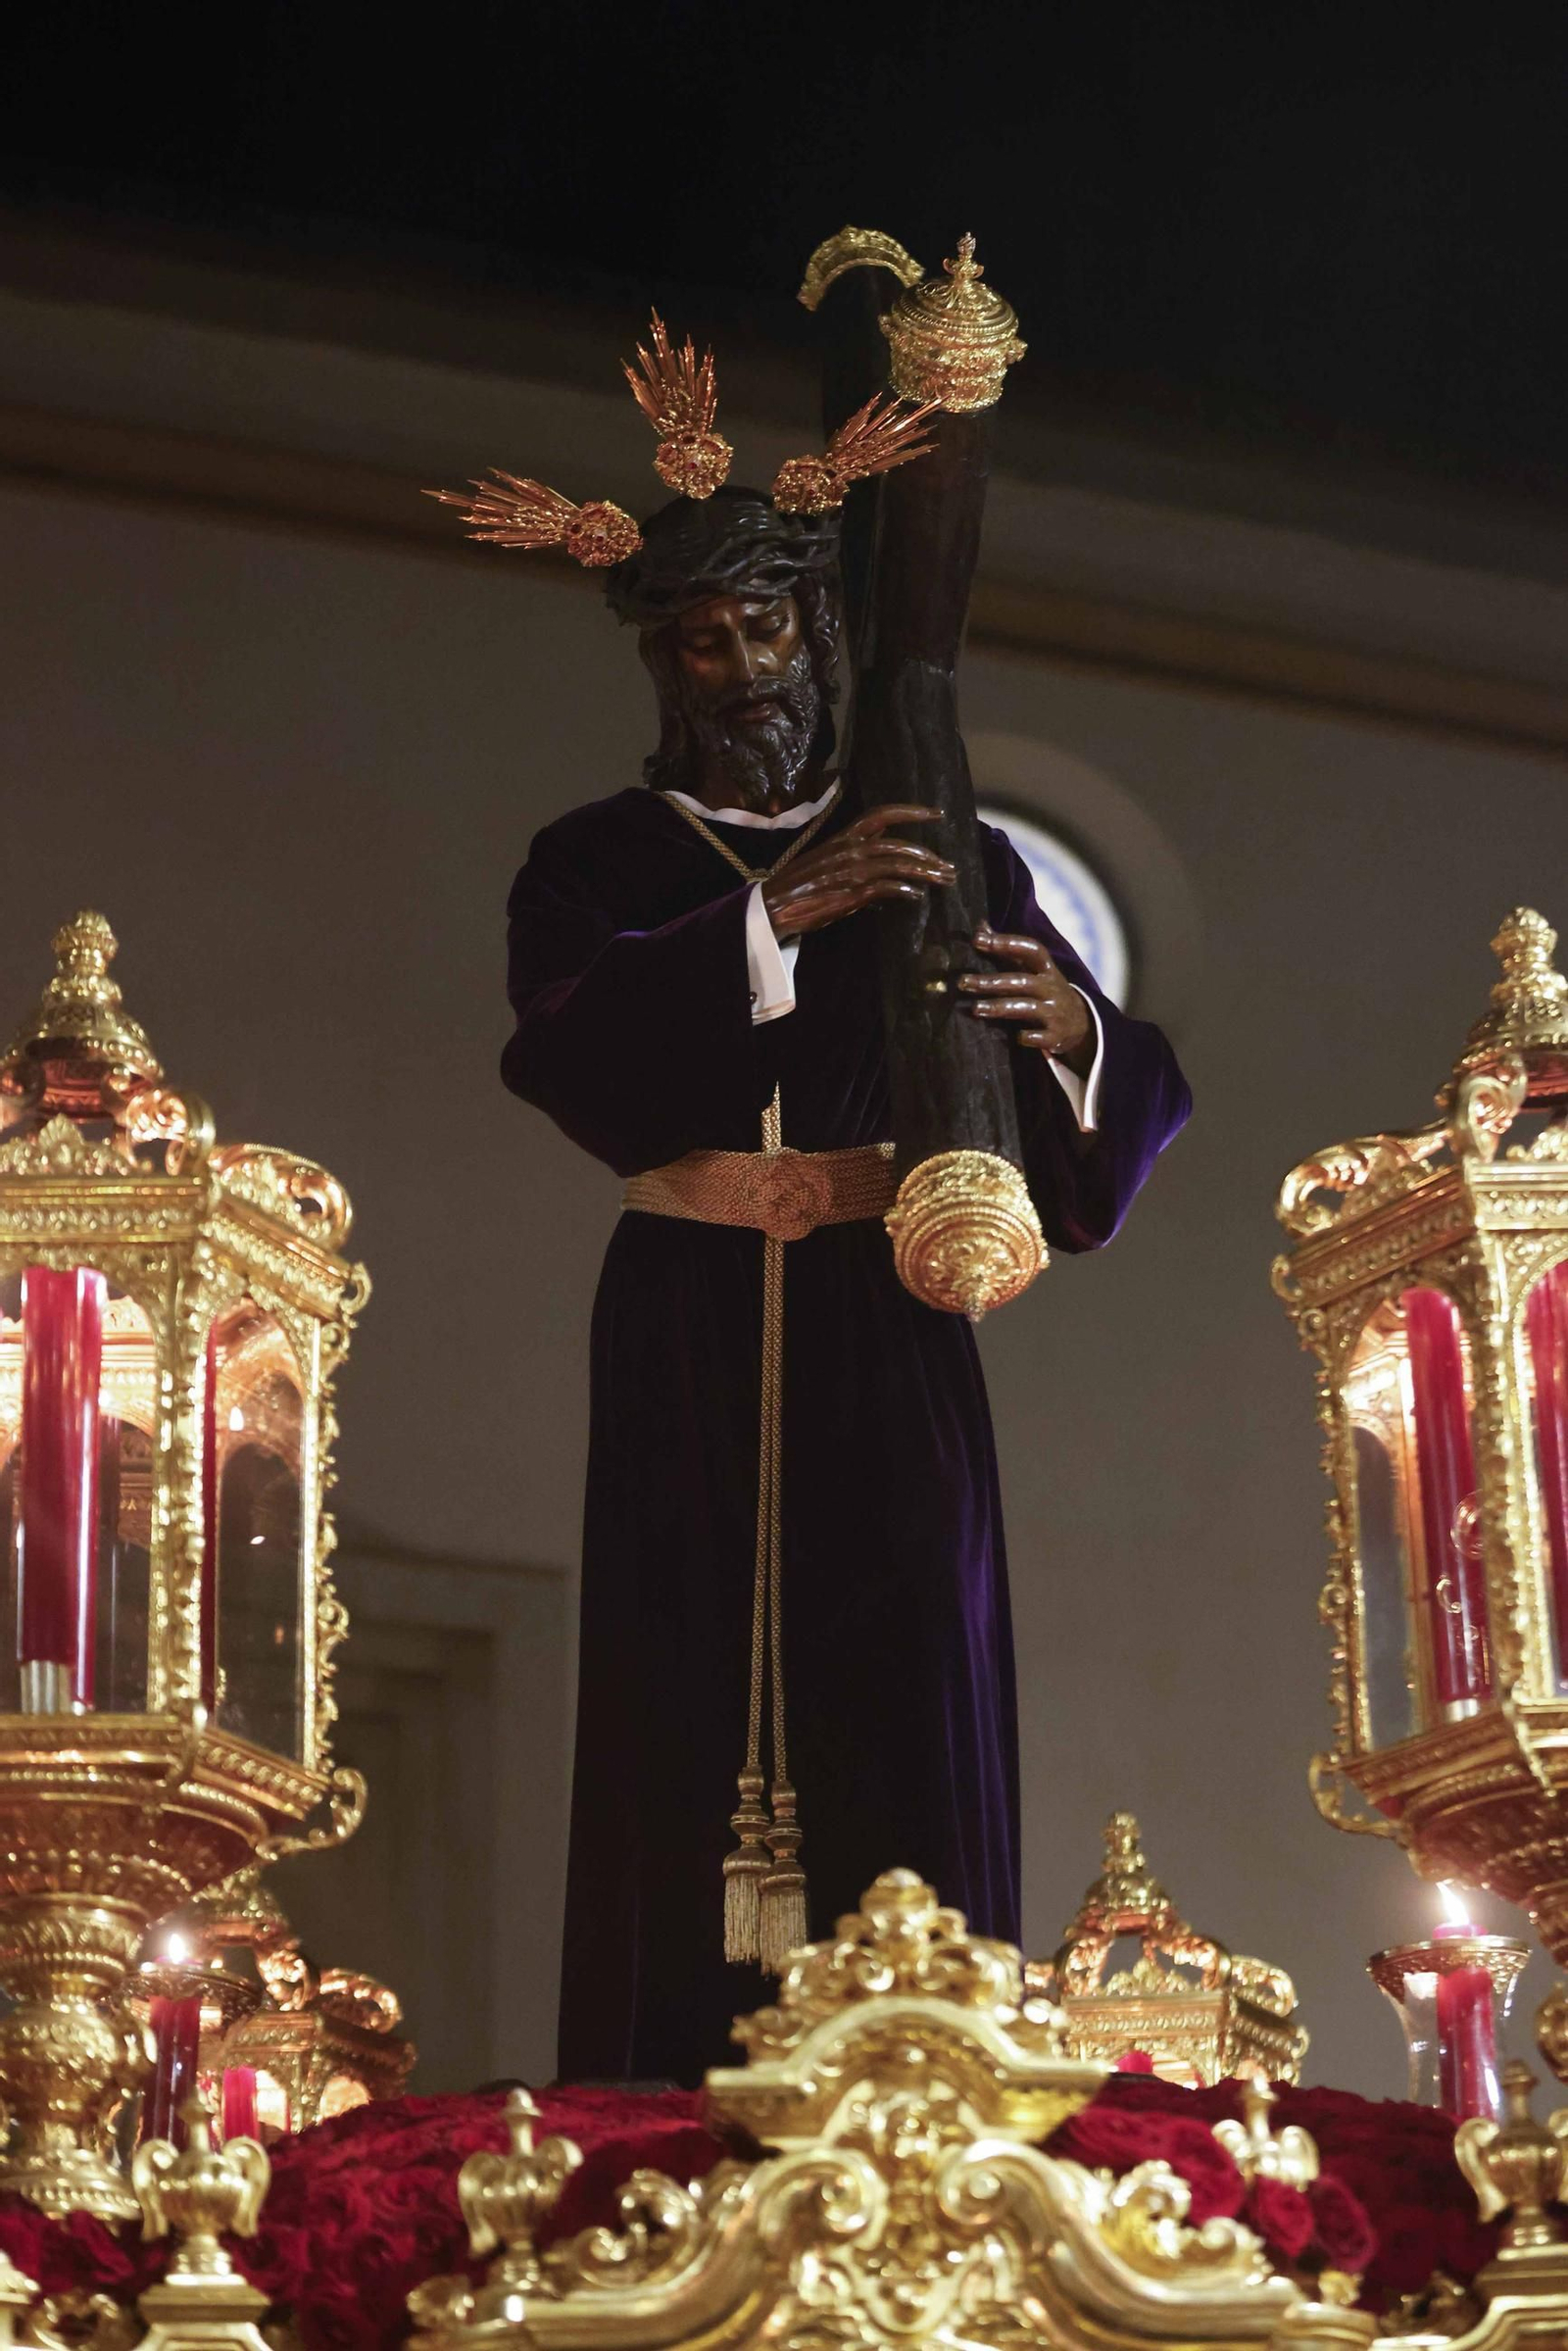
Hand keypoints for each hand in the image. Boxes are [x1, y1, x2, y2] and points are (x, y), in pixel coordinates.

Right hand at [761, 805, 955, 939]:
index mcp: (844, 837)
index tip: (937, 814)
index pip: (882, 814)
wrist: (774, 905)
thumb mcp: (828, 860)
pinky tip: (916, 896)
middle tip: (949, 866)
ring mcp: (852, 871)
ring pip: (898, 864)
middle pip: (899, 844)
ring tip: (945, 880)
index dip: (911, 811)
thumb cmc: (800, 884)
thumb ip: (856, 855)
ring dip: (925, 872)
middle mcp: (851, 850)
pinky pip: (884, 888)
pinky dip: (904, 890)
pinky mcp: (850, 894)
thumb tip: (882, 854)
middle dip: (928, 854)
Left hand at [959, 923, 1093, 1071]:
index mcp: (1046, 969)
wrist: (1081, 1024)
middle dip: (991, 981)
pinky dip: (1028, 1036)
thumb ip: (1006, 950)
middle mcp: (1051, 988)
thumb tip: (980, 927)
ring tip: (975, 1009)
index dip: (1007, 943)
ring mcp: (1055, 1012)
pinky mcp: (1056, 1035)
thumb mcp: (1034, 970)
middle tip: (962, 982)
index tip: (978, 940)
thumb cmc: (1046, 991)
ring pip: (1025, 1007)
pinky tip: (1015, 1038)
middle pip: (1020, 981)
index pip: (1030, 950)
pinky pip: (1040, 1037)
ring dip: (999, 1007)